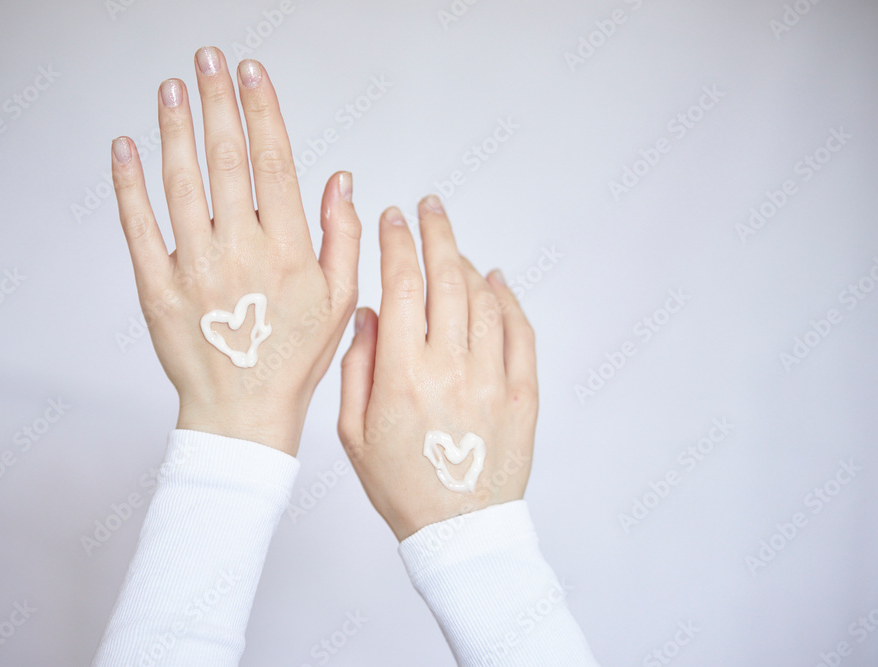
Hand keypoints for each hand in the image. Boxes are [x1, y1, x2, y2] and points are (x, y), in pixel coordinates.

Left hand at [111, 48, 359, 455]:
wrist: (242, 413)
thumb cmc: (294, 358)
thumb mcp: (340, 300)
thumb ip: (343, 236)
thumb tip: (339, 179)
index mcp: (287, 249)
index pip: (274, 162)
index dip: (261, 111)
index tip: (250, 73)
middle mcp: (240, 249)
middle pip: (226, 159)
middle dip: (217, 101)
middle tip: (207, 58)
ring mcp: (194, 267)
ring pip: (181, 182)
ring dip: (175, 128)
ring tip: (172, 87)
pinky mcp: (156, 287)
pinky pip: (138, 226)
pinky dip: (129, 184)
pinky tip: (126, 147)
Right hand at [338, 196, 537, 540]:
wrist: (459, 530)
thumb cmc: (402, 485)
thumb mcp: (354, 431)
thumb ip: (358, 366)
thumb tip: (369, 314)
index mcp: (402, 374)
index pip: (400, 286)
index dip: (396, 244)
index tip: (393, 219)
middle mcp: (450, 367)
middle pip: (447, 278)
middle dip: (436, 233)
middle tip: (429, 208)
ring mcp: (492, 377)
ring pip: (484, 298)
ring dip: (467, 264)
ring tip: (452, 250)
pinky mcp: (523, 392)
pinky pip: (520, 330)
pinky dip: (508, 298)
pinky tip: (497, 281)